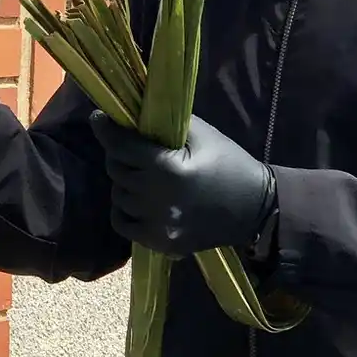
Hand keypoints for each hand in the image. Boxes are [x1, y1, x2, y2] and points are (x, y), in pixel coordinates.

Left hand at [91, 112, 275, 253]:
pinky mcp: (161, 243)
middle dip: (118, 154)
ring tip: (140, 174)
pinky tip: (137, 199)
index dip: (106, 129)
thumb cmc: (230, 165)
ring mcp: (158, 225)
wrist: (257, 210)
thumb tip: (136, 112)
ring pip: (118, 196)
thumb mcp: (203, 135)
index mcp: (168, 168)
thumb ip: (167, 123)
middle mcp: (157, 199)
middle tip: (128, 147)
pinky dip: (124, 210)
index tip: (98, 118)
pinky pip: (124, 224)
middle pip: (117, 170)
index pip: (122, 146)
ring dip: (124, 182)